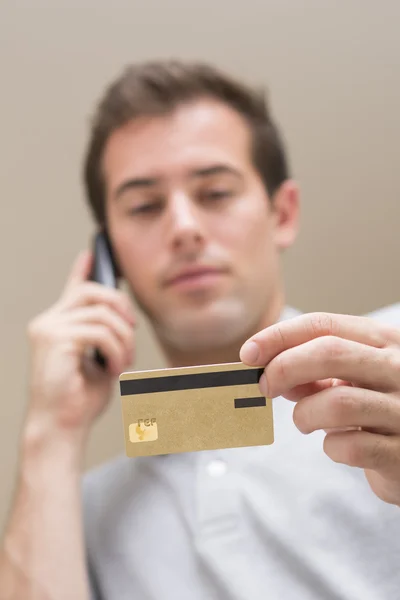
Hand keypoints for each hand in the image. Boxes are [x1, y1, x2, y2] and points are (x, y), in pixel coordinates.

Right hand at [26, 250, 135, 442]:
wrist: (61, 428)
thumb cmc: (79, 399)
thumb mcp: (99, 360)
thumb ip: (105, 335)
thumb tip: (120, 318)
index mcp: (58, 326)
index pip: (72, 289)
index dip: (82, 269)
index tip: (92, 252)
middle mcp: (48, 322)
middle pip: (92, 291)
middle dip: (121, 307)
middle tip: (131, 332)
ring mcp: (48, 329)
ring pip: (102, 314)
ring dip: (123, 339)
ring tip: (123, 362)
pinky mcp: (55, 340)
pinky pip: (100, 332)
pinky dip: (116, 351)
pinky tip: (114, 368)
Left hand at [240, 312, 399, 506]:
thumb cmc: (380, 408)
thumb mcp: (353, 379)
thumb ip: (315, 372)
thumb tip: (269, 370)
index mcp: (386, 341)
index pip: (323, 325)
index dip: (279, 336)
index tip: (248, 353)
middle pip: (329, 353)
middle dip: (284, 368)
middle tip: (265, 387)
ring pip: (337, 402)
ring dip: (305, 414)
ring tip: (304, 422)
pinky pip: (351, 446)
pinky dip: (332, 447)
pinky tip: (337, 445)